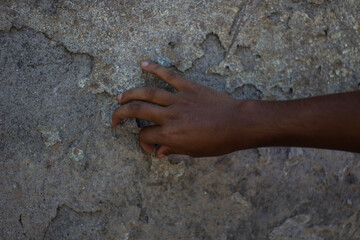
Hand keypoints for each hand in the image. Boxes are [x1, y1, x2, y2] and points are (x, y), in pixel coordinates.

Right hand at [111, 62, 257, 157]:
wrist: (238, 124)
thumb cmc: (219, 142)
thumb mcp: (195, 152)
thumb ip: (174, 150)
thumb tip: (160, 152)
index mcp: (171, 135)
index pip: (145, 136)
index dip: (144, 144)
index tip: (150, 147)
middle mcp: (170, 117)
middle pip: (137, 111)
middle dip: (121, 114)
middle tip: (114, 118)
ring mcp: (178, 100)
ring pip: (147, 93)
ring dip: (130, 94)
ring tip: (119, 97)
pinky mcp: (189, 88)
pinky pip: (169, 76)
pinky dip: (156, 68)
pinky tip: (144, 64)